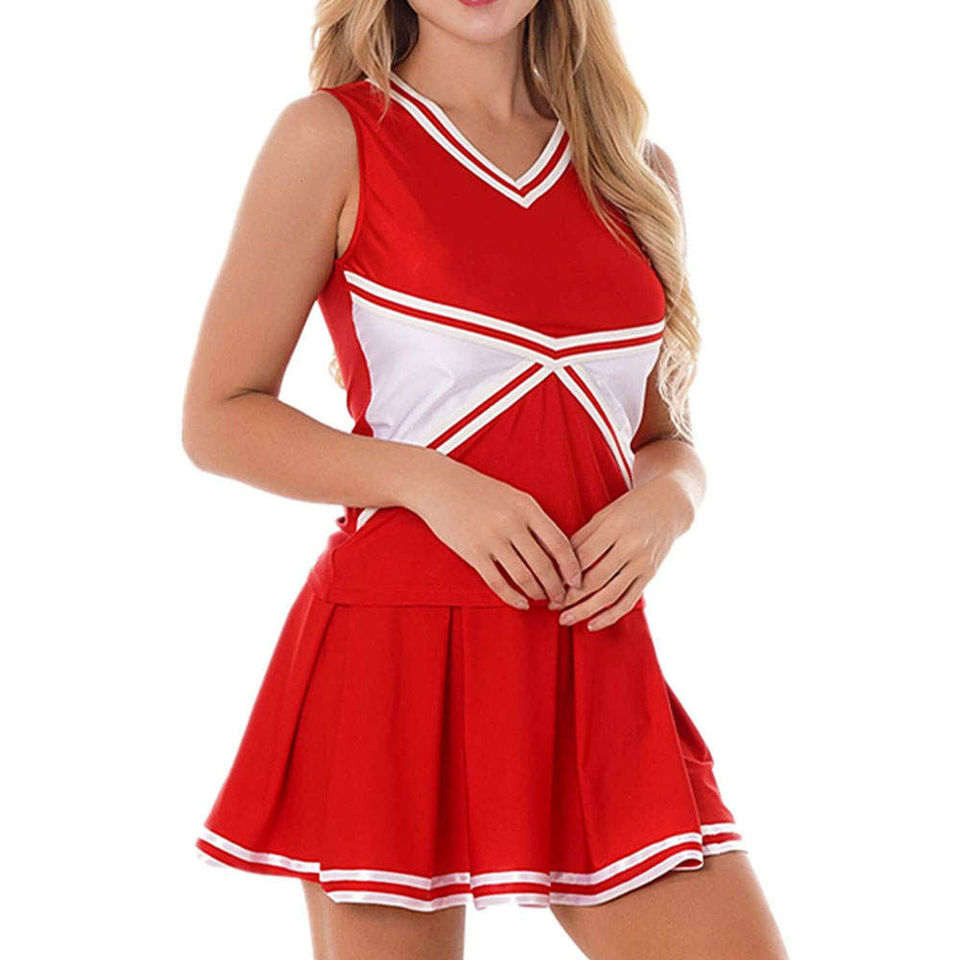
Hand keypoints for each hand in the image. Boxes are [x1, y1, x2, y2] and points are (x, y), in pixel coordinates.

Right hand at [405, 454, 581, 608]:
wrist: (439, 484)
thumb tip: (560, 550)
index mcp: (527, 507)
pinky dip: (513, 598)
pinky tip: (521, 603)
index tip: (578, 582)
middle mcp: (512, 522)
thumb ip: (535, 520)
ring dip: (537, 593)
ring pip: (524, 577)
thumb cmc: (479, 490)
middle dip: (557, 588)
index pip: (560, 543)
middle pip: (544, 565)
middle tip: (562, 599)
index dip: (572, 567)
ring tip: (543, 599)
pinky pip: (498, 583)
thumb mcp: (514, 497)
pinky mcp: (472, 552)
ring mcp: (491, 538)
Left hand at [558, 474, 694, 630]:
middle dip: (570, 596)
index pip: (584, 556)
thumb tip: (557, 561)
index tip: (548, 584)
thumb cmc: (631, 508)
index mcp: (615, 526)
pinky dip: (610, 616)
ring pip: (610, 594)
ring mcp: (642, 563)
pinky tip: (592, 624)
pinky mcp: (650, 575)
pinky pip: (628, 601)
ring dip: (585, 610)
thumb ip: (582, 537)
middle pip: (595, 579)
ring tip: (566, 619)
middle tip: (551, 606)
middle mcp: (631, 546)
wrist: (669, 506)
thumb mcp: (605, 514)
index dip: (564, 573)